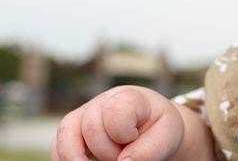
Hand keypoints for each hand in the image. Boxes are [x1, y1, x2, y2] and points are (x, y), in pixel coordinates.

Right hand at [51, 85, 183, 160]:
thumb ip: (148, 150)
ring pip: (65, 141)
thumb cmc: (158, 128)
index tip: (134, 137)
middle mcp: (99, 103)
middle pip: (91, 130)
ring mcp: (81, 117)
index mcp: (127, 97)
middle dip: (109, 152)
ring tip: (106, 160)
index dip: (123, 133)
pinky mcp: (69, 134)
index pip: (114, 112)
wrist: (150, 126)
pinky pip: (57, 150)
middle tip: (124, 154)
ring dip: (84, 160)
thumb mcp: (166, 136)